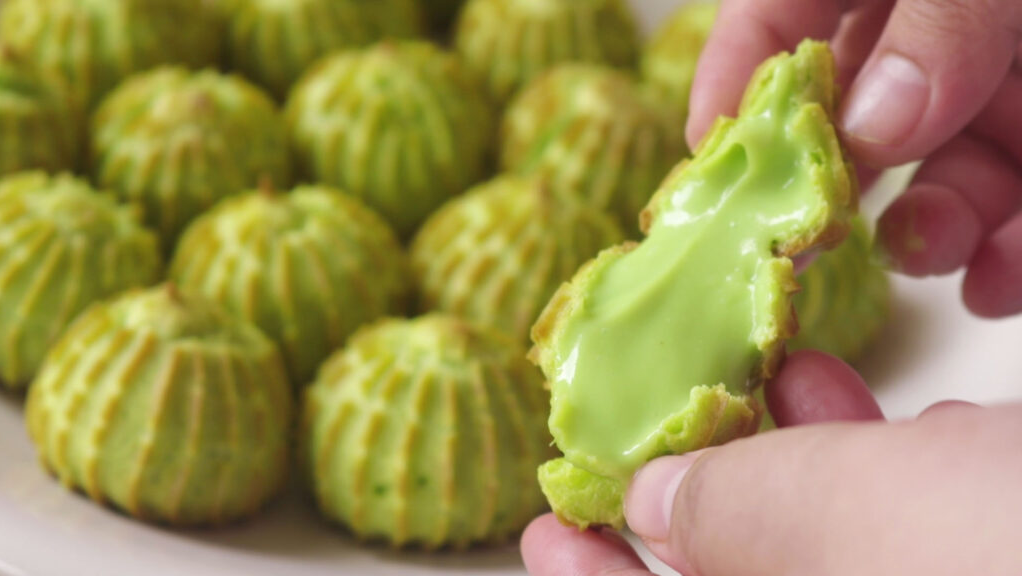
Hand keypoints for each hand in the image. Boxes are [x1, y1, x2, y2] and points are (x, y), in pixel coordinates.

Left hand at [520, 350, 1021, 575]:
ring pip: (822, 529)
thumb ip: (744, 516)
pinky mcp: (994, 539)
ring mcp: (932, 573)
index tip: (543, 531)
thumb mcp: (864, 529)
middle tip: (635, 426)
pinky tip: (845, 386)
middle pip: (742, 565)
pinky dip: (861, 447)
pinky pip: (900, 504)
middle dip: (686, 492)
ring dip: (773, 447)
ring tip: (746, 371)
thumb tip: (655, 504)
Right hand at [688, 0, 1021, 317]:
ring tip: (930, 255)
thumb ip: (937, 23)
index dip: (733, 85)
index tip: (707, 169)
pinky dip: (1010, 246)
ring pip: (945, 163)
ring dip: (930, 229)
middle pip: (858, 110)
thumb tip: (871, 130)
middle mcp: (930, 21)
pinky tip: (997, 280)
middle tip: (808, 245)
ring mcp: (999, 70)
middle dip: (837, 187)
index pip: (778, 12)